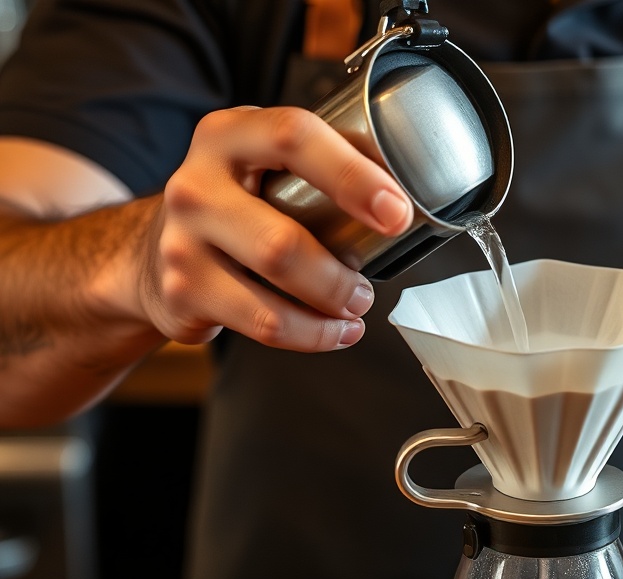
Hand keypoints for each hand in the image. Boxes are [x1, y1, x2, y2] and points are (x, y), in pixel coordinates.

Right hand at [142, 105, 412, 350]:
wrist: (152, 252)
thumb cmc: (235, 206)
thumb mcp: (263, 163)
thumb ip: (320, 164)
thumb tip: (406, 194)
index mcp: (229, 135)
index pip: (294, 137)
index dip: (354, 175)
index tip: (396, 212)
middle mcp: (196, 183)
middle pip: (282, 239)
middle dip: (340, 276)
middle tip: (368, 290)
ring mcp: (182, 241)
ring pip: (273, 286)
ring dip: (330, 305)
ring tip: (355, 308)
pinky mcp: (183, 291)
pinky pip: (263, 323)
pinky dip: (311, 335)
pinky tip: (333, 331)